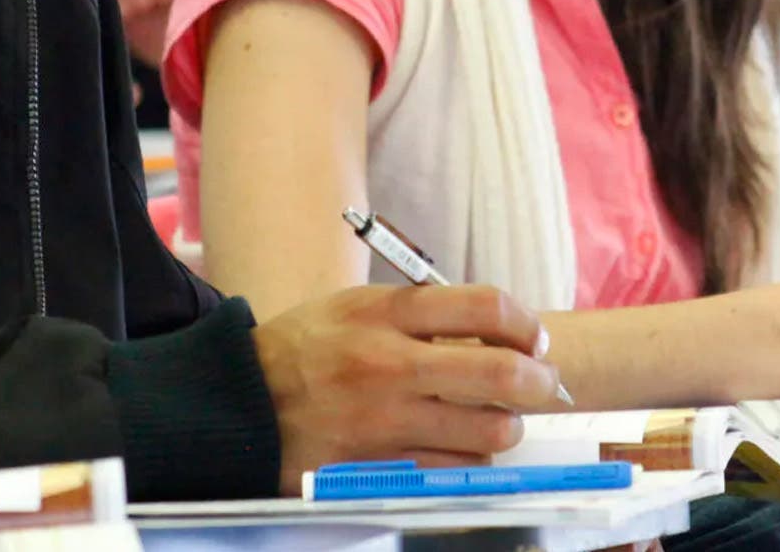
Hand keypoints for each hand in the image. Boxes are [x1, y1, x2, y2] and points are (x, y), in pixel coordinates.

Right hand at [251, 284, 565, 492]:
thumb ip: (421, 313)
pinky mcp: (376, 466)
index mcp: (385, 312)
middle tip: (542, 385)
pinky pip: (454, 471)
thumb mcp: (355, 307)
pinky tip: (461, 449)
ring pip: (487, 432)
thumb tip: (497, 330)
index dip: (524, 325)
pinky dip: (470, 461)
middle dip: (539, 382)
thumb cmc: (304, 351)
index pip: (484, 308)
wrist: (237, 404)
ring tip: (499, 421)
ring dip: (506, 427)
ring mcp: (384, 420)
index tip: (532, 339)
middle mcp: (389, 364)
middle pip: (500, 374)